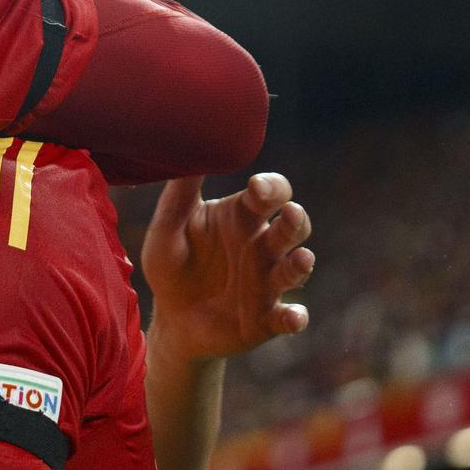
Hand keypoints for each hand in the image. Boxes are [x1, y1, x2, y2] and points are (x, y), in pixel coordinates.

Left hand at [141, 173, 313, 363]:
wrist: (170, 319)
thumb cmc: (171, 266)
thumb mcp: (167, 230)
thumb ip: (178, 195)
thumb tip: (186, 150)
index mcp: (242, 218)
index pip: (269, 194)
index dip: (270, 187)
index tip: (257, 187)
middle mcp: (262, 246)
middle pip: (292, 226)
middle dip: (295, 219)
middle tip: (289, 212)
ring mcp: (269, 282)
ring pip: (296, 268)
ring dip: (301, 263)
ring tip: (302, 259)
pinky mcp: (267, 317)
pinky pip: (289, 316)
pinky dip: (295, 317)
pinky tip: (294, 317)